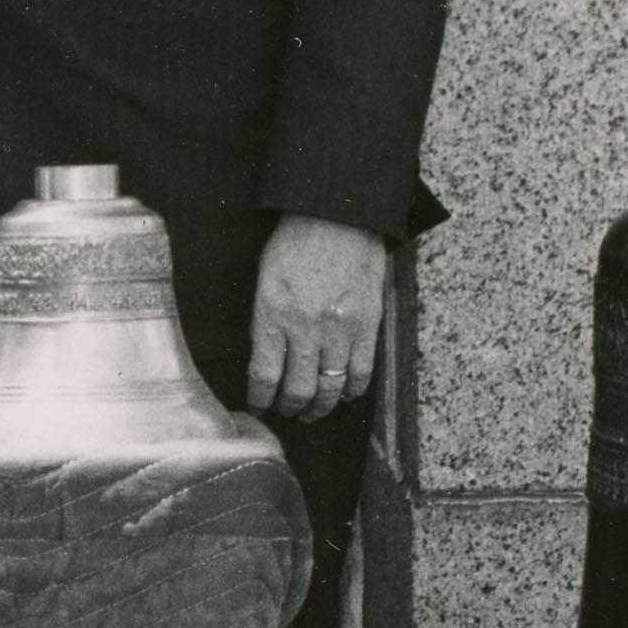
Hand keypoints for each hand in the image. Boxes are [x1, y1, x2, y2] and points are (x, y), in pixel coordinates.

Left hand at [243, 213, 391, 423]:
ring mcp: (340, 329)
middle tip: (286, 412)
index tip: (258, 407)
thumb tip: (265, 359)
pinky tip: (344, 395)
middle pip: (297, 390)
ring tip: (311, 412)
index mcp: (273, 315)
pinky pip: (362, 372)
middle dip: (289, 409)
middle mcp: (306, 328)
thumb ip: (264, 321)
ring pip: (329, 388)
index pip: (264, 376)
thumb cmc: (296, 242)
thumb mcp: (264, 280)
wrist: (338, 216)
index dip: (260, 400)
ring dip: (319, 408)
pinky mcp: (368, 324)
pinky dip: (352, 391)